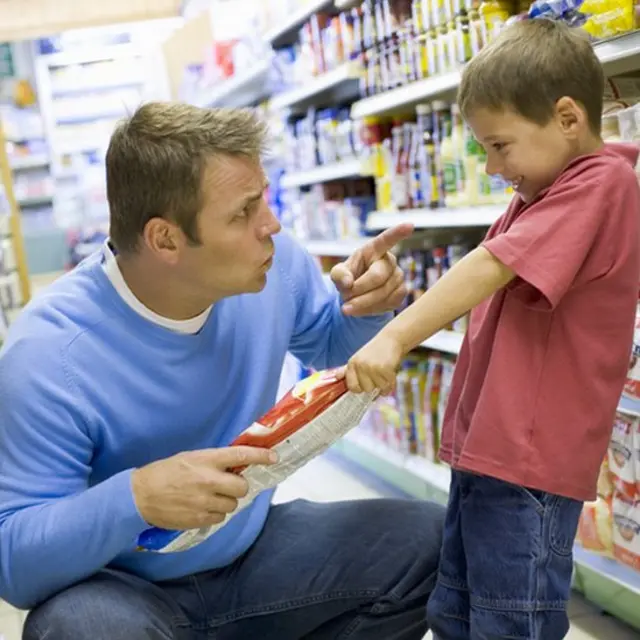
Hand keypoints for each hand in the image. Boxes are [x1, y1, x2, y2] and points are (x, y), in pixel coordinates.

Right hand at [132, 446, 276, 529]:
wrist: (140, 495)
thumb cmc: (166, 472)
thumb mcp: (190, 458)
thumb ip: (214, 461)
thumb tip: (237, 464)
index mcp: (206, 460)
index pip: (240, 455)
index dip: (261, 456)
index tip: (273, 457)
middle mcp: (208, 480)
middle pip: (242, 487)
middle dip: (239, 487)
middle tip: (228, 485)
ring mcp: (204, 502)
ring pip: (232, 505)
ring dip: (226, 502)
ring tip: (210, 497)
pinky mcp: (199, 519)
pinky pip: (220, 518)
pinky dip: (216, 514)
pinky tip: (202, 508)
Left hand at [330, 223, 412, 316]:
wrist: (357, 296)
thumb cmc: (348, 278)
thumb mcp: (338, 274)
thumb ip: (339, 275)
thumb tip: (348, 283)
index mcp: (374, 249)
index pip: (386, 239)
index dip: (398, 233)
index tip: (409, 225)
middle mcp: (390, 261)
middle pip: (377, 277)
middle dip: (358, 290)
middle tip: (344, 298)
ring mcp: (398, 277)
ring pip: (382, 294)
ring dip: (361, 303)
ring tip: (348, 305)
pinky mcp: (401, 293)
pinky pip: (386, 304)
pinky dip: (369, 310)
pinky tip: (361, 308)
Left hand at [345, 332, 403, 394]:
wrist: (392, 338)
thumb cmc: (376, 350)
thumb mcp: (359, 358)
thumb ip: (347, 369)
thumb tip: (336, 377)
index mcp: (352, 364)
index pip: (352, 387)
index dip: (360, 388)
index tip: (366, 383)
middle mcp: (360, 365)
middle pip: (366, 389)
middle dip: (374, 385)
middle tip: (378, 374)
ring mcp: (372, 367)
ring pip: (378, 388)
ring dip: (384, 384)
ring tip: (385, 372)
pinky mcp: (384, 368)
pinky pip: (388, 386)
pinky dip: (392, 383)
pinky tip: (391, 374)